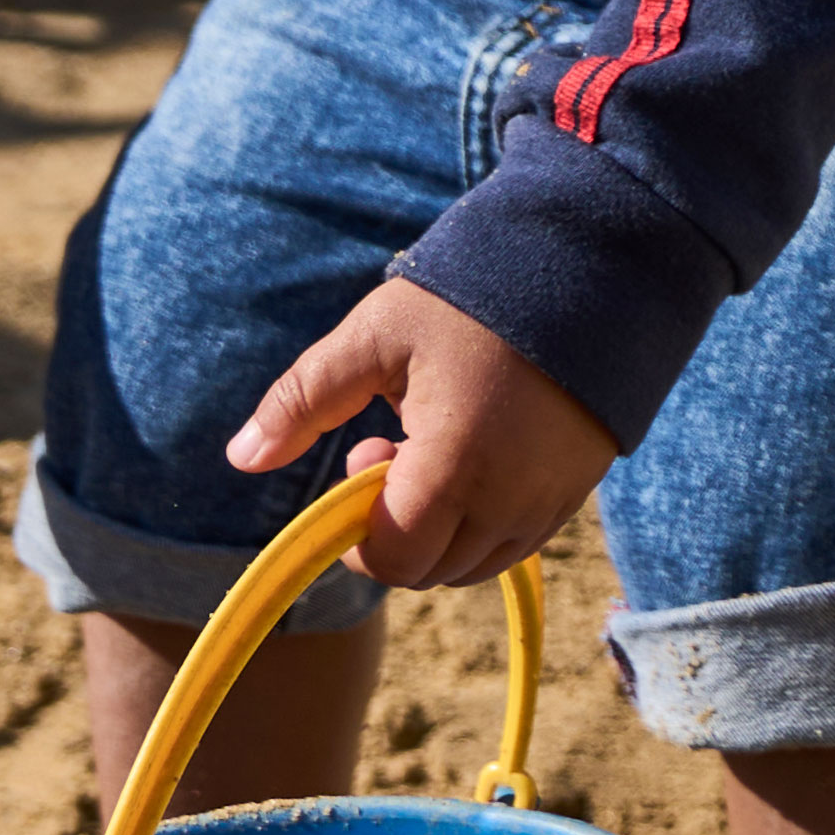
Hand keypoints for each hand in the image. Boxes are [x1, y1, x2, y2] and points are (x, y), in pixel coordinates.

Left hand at [237, 277, 612, 588]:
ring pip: (478, 562)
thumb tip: (239, 457)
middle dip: (397, 529)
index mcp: (455, 466)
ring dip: (442, 528)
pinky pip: (520, 539)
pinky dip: (485, 520)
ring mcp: (553, 498)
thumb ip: (303, 399)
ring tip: (437, 446)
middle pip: (434, 571)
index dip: (357, 536)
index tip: (358, 460)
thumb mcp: (375, 335)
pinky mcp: (581, 488)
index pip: (394, 559)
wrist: (595, 264)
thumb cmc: (472, 296)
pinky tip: (482, 450)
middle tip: (391, 446)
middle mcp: (510, 499)